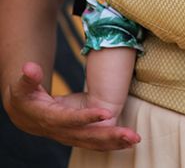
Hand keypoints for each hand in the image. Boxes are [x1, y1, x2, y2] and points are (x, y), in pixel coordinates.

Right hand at [4, 62, 140, 150]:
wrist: (25, 115)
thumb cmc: (26, 96)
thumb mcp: (24, 86)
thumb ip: (29, 78)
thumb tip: (30, 67)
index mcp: (51, 118)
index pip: (71, 120)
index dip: (88, 117)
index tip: (107, 112)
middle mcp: (63, 131)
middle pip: (88, 136)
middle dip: (110, 136)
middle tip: (131, 134)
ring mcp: (71, 136)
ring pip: (94, 142)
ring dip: (116, 142)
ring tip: (135, 138)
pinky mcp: (77, 136)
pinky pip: (96, 143)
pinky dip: (112, 144)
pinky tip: (128, 142)